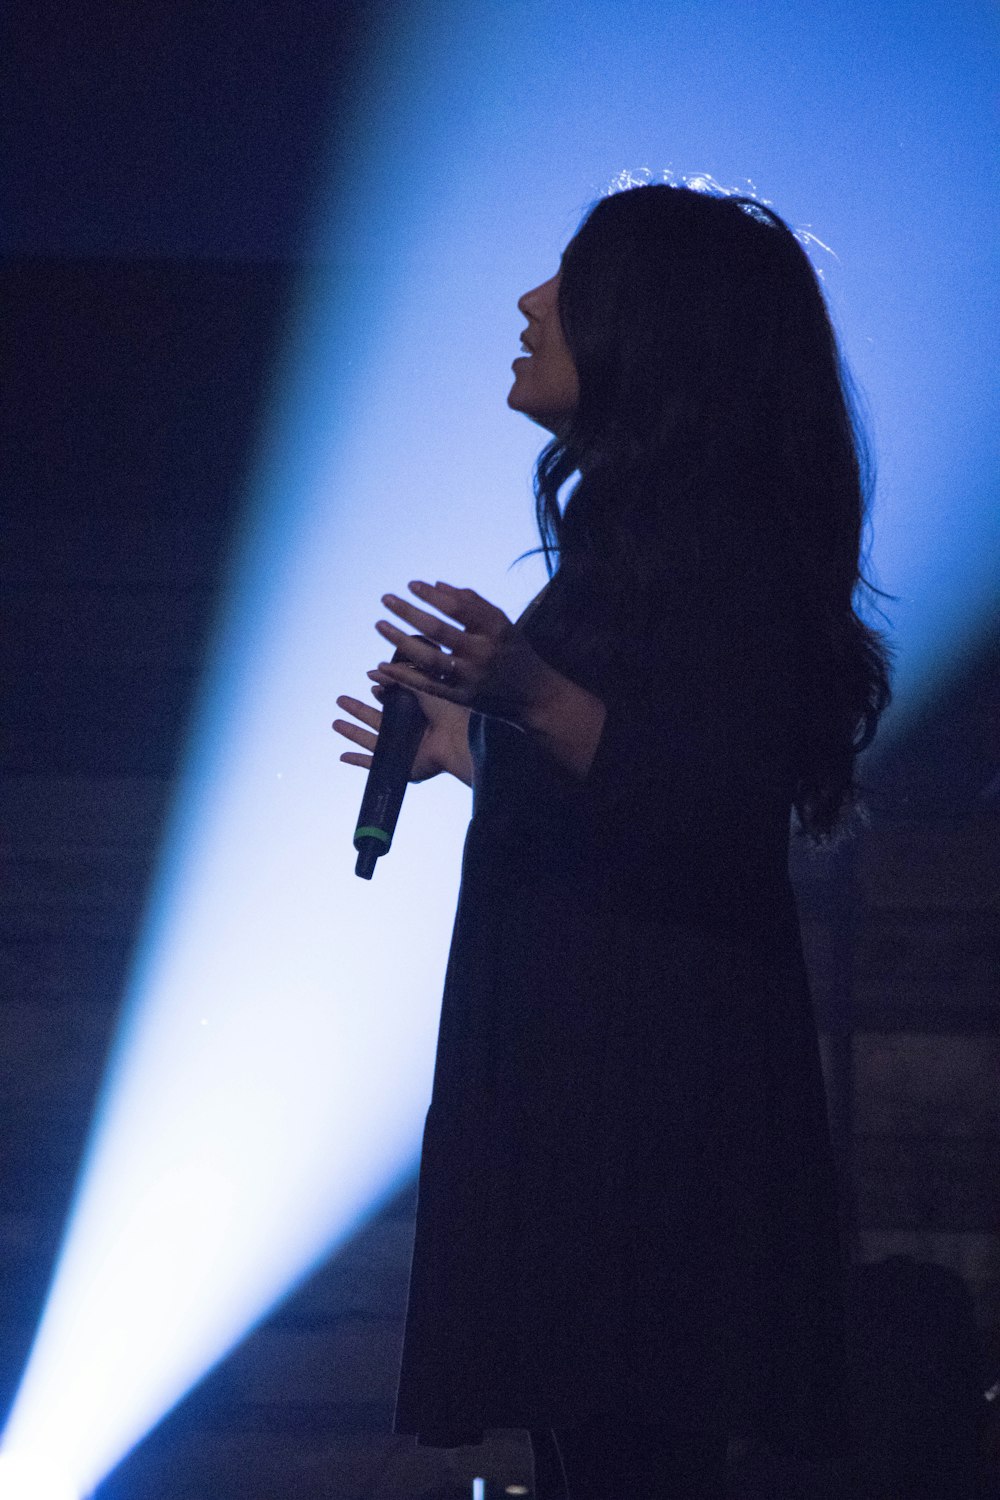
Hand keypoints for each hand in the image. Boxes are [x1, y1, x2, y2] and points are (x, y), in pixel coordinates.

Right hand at [333, 681, 472, 784]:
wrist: (456, 741)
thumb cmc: (447, 712)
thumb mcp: (420, 686)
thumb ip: (397, 677)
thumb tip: (372, 671)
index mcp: (417, 713)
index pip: (393, 703)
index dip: (381, 694)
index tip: (373, 686)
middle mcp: (408, 731)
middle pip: (376, 719)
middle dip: (357, 710)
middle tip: (340, 700)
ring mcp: (402, 749)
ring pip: (370, 739)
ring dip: (352, 732)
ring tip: (335, 723)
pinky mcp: (399, 766)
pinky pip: (373, 764)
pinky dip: (357, 761)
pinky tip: (342, 756)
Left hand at [369, 580, 553, 727]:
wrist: (533, 694)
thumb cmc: (512, 650)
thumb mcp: (501, 622)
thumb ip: (472, 603)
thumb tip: (435, 586)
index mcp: (495, 629)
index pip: (458, 607)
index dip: (431, 595)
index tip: (411, 584)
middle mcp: (483, 653)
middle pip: (439, 630)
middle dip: (409, 612)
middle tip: (386, 599)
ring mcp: (471, 678)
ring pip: (429, 658)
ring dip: (400, 641)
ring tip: (379, 624)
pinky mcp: (462, 698)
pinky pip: (427, 685)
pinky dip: (404, 676)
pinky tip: (383, 665)